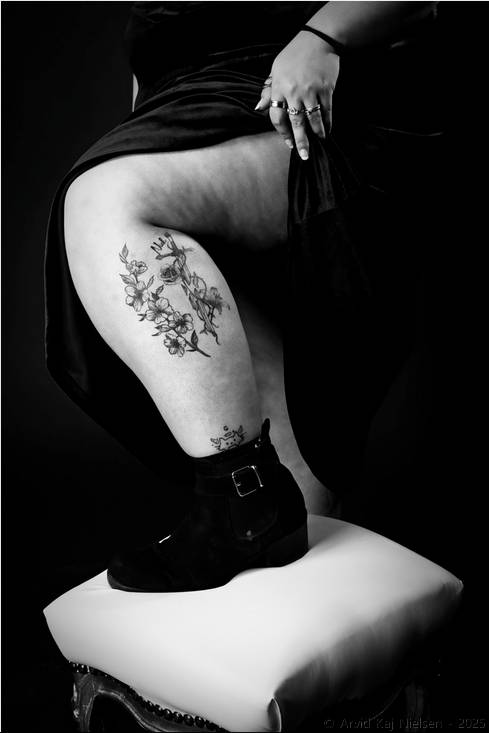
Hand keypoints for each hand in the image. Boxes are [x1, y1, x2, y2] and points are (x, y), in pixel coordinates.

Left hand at [255, 31, 339, 159]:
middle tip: (304, 155)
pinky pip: (326, 111)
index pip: (277, 117)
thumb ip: (268, 91)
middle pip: (296, 123)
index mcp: (279, 88)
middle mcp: (294, 92)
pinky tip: (327, 130)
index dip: (283, 133)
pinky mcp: (326, 88)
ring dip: (317, 134)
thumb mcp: (276, 70)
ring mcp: (311, 90)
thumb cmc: (294, 55)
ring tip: (319, 142)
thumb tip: (259, 109)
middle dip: (301, 141)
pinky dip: (327, 122)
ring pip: (313, 119)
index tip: (288, 144)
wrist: (318, 39)